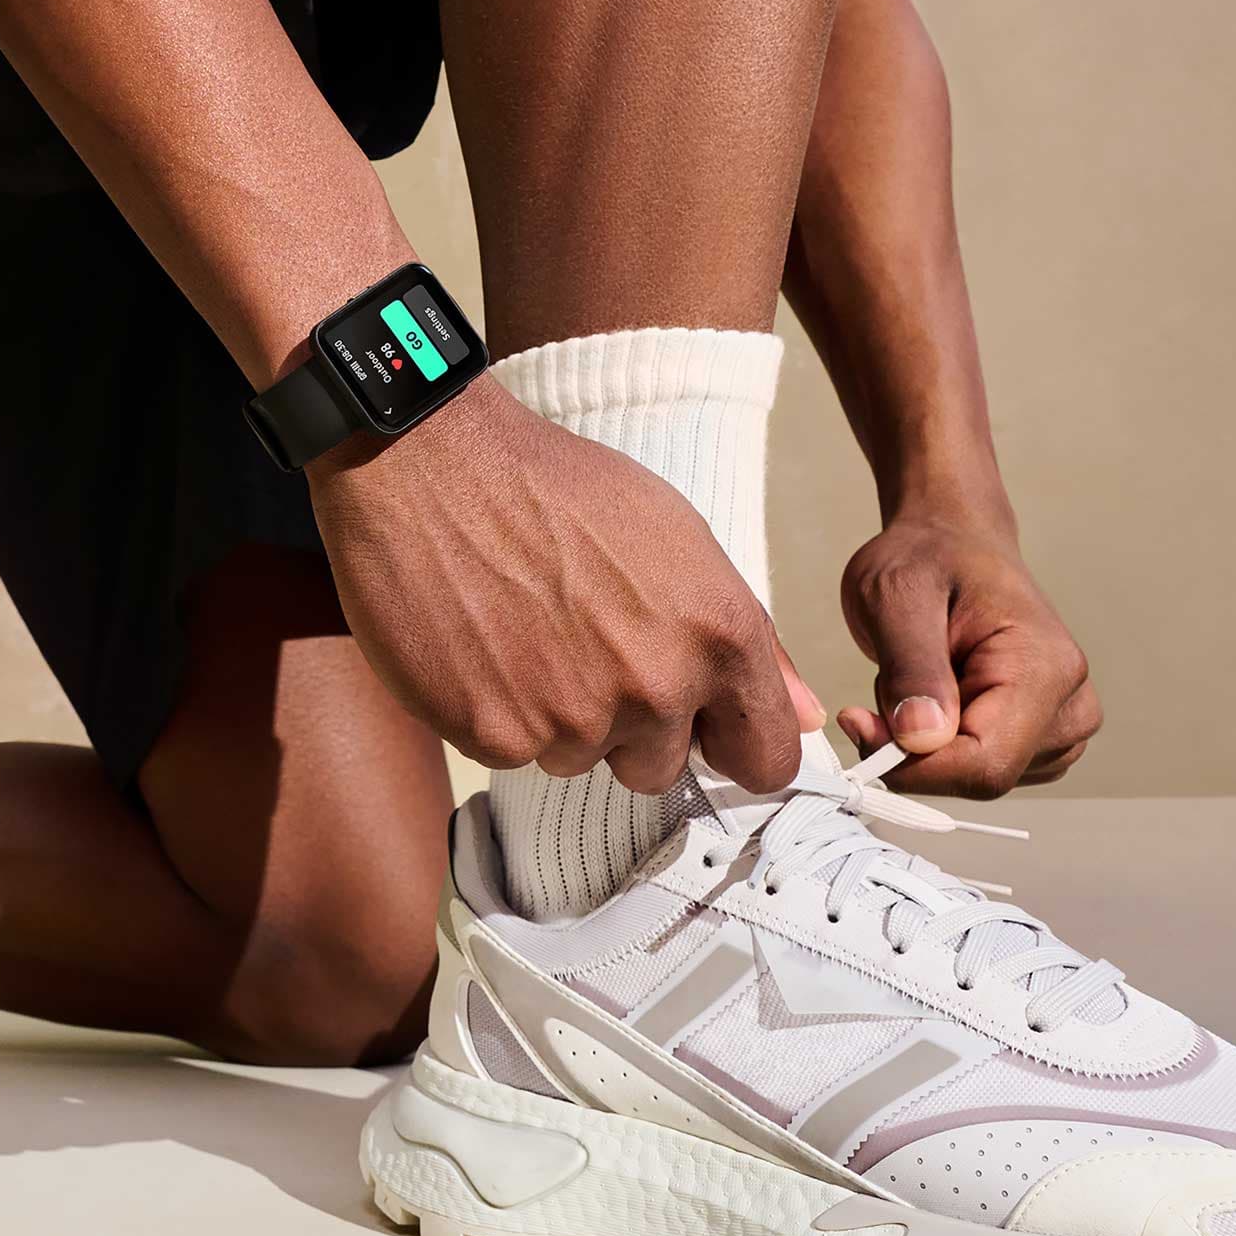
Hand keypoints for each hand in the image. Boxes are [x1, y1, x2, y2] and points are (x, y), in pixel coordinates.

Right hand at [309, 381, 826, 794]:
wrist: (431, 466)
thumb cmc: (555, 488)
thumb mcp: (677, 539)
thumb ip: (748, 641)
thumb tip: (804, 715)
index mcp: (719, 634)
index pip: (766, 758)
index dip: (734, 747)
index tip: (707, 733)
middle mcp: (658, 686)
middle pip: (663, 769)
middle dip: (631, 728)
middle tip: (583, 647)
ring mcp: (577, 719)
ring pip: (582, 759)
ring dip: (558, 717)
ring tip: (526, 631)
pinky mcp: (498, 735)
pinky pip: (513, 752)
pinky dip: (497, 713)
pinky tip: (483, 644)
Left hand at [833, 508, 1100, 797]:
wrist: (954, 541)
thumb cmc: (928, 557)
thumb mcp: (896, 595)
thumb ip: (911, 667)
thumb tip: (921, 739)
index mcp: (1045, 667)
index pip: (985, 764)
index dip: (914, 765)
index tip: (860, 723)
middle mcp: (1070, 704)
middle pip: (982, 776)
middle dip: (915, 753)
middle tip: (875, 700)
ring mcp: (1063, 727)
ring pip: (975, 778)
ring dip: (925, 747)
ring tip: (914, 681)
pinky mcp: (1044, 740)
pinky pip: (979, 771)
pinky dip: (940, 749)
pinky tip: (933, 698)